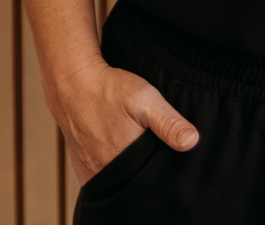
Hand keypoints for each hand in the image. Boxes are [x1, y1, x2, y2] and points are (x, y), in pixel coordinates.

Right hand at [49, 57, 199, 184]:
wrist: (72, 82)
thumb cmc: (108, 90)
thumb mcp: (145, 99)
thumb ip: (168, 122)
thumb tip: (192, 142)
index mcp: (122, 163)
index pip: (149, 180)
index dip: (160, 172)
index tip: (167, 159)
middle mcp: (103, 173)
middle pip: (132, 182)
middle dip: (144, 173)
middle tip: (150, 150)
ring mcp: (90, 171)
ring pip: (116, 181)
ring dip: (128, 172)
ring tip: (136, 152)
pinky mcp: (81, 166)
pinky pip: (100, 178)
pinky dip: (111, 171)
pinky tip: (118, 156)